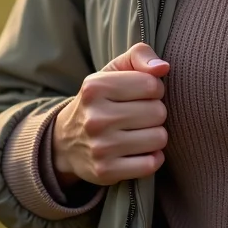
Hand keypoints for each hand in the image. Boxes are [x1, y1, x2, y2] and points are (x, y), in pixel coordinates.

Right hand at [52, 42, 169, 186]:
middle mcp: (95, 118)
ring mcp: (100, 147)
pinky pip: (150, 164)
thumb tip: (163, 67)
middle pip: (158, 112)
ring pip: (159, 138)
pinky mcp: (106, 172)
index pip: (152, 85)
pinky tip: (139, 151)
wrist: (65, 141)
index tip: (140, 94)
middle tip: (138, 115)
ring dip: (155, 135)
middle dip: (155, 112)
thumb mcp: (112, 70)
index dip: (154, 89)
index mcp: (95, 87)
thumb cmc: (99, 100)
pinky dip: (152, 158)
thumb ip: (139, 55)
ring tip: (138, 132)